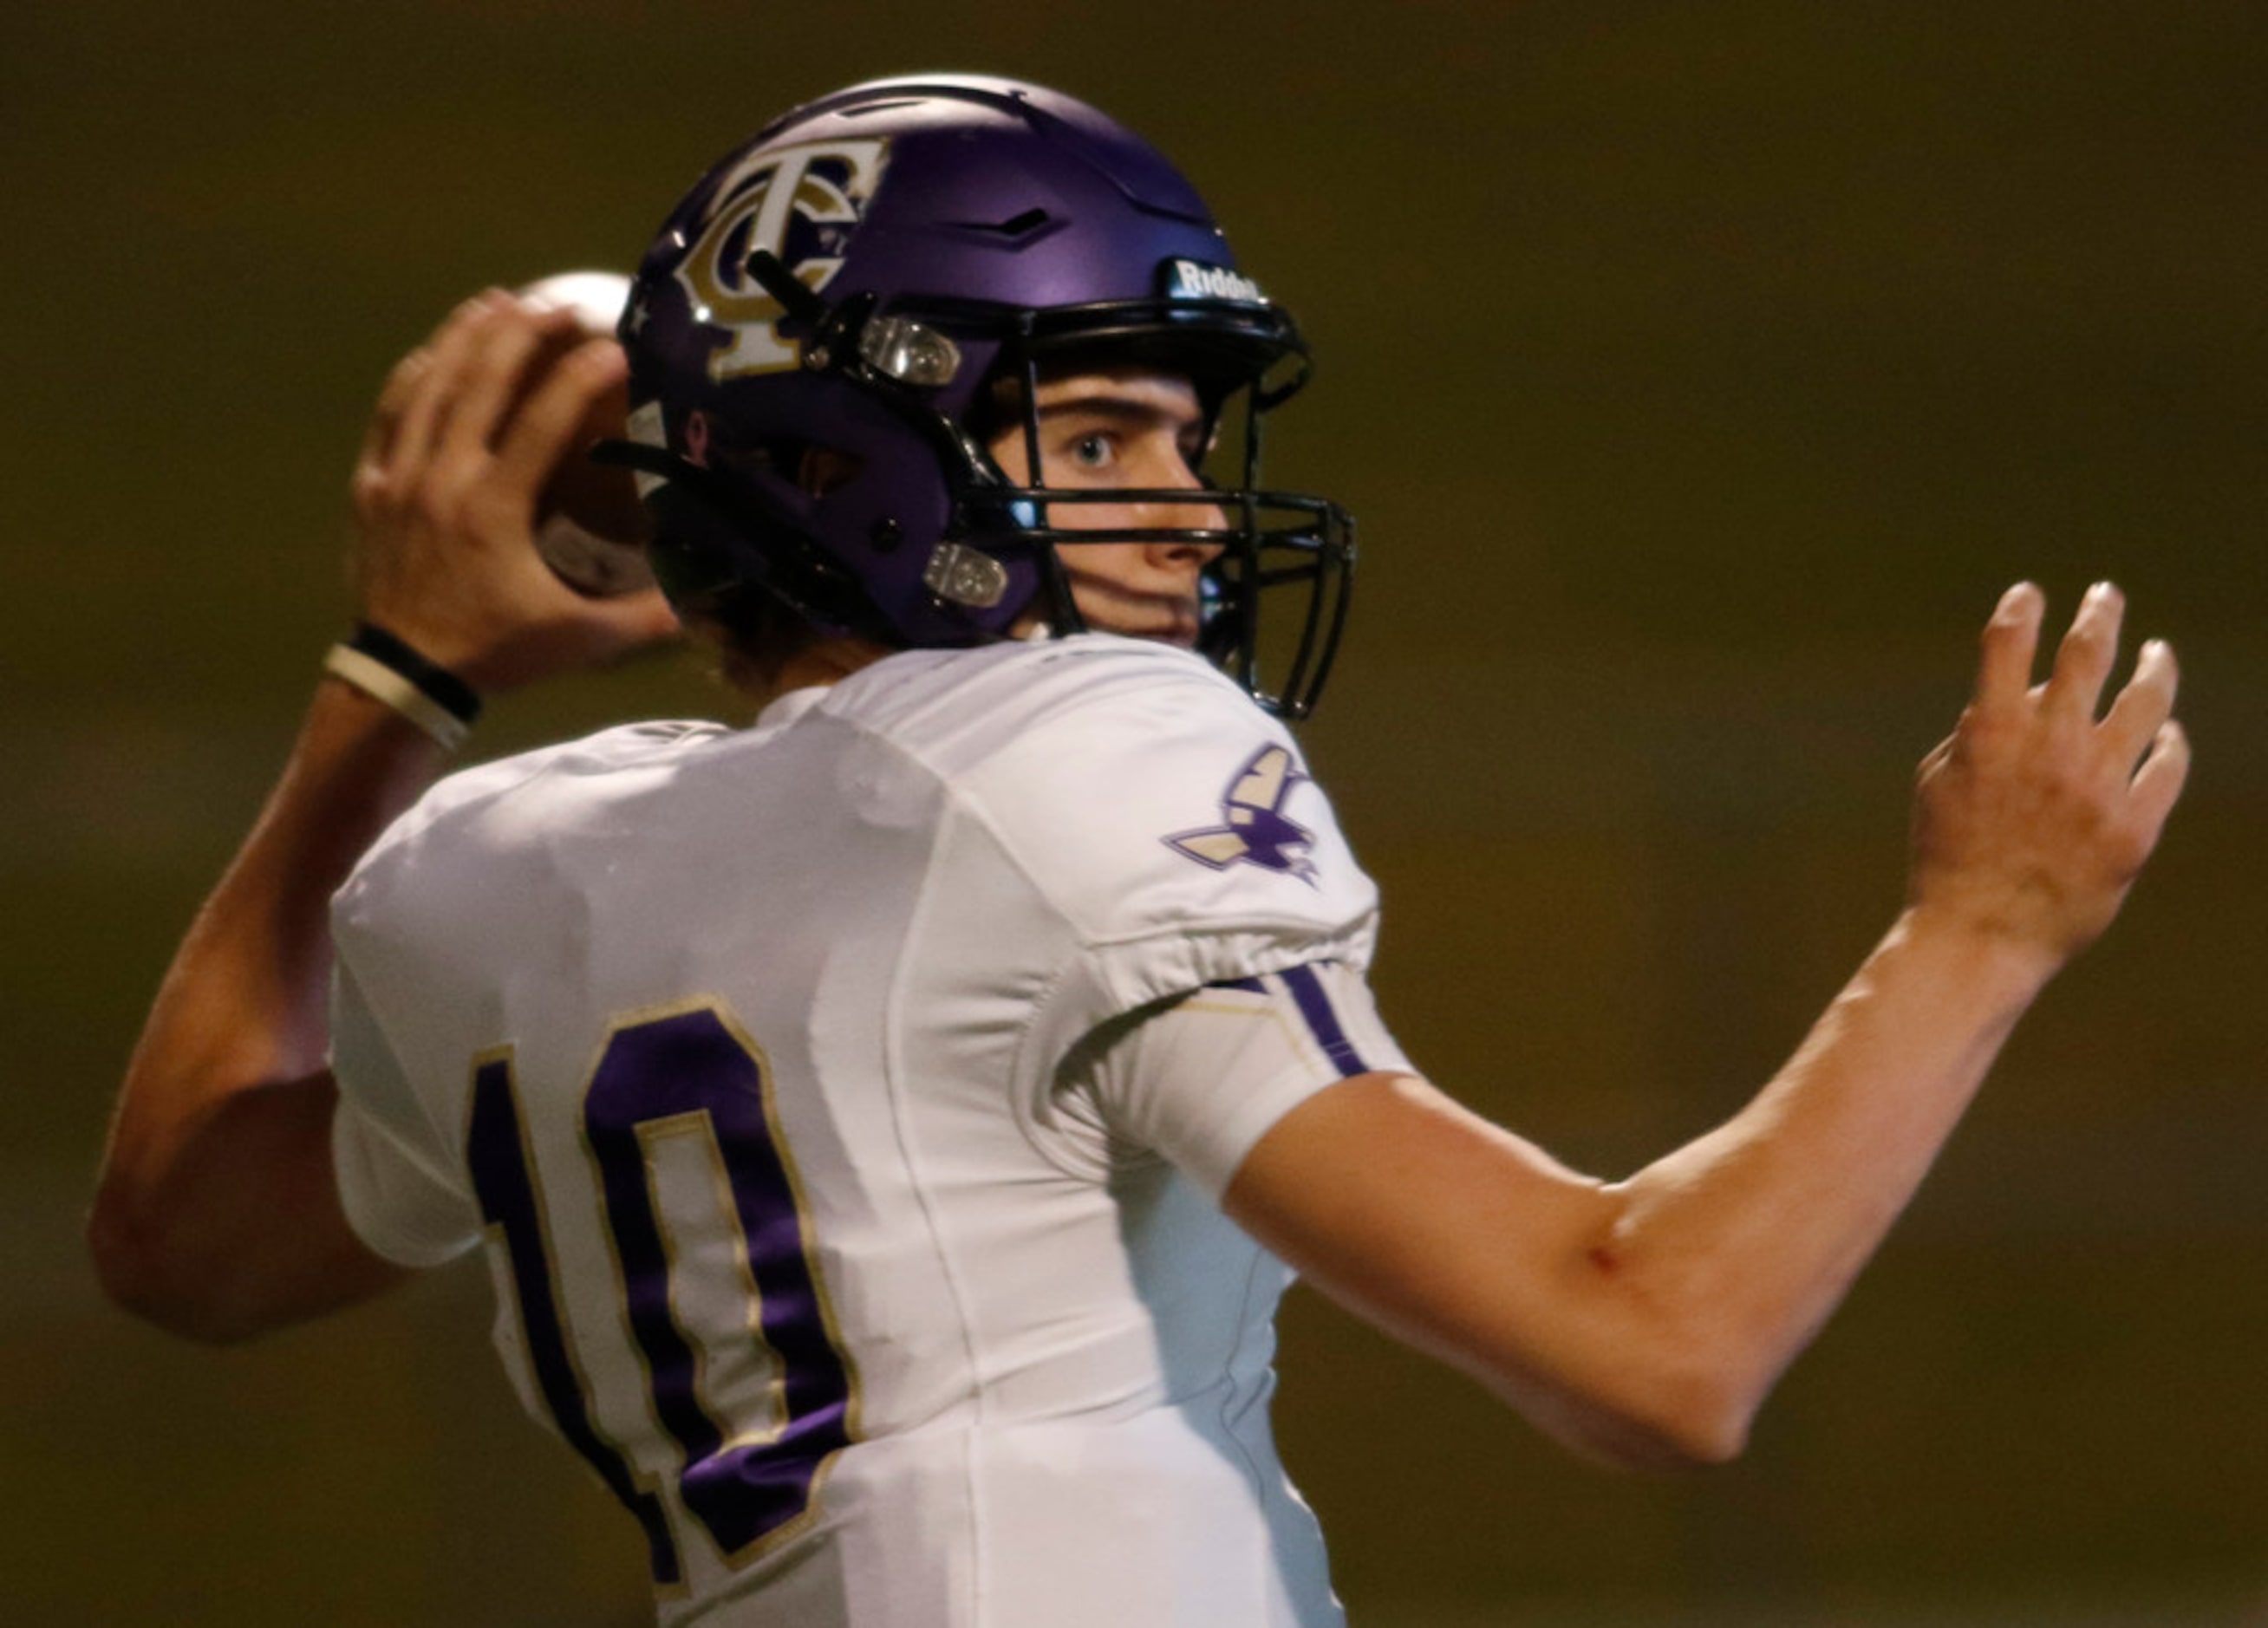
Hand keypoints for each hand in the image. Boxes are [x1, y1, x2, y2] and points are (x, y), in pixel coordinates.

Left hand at [349, 290, 678, 694]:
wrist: (402, 678)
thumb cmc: (494, 652)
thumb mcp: (578, 639)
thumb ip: (643, 617)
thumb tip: (703, 597)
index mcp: (495, 508)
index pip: (541, 423)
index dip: (579, 379)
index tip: (612, 347)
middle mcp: (444, 478)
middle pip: (481, 383)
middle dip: (521, 334)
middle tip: (558, 304)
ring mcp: (400, 477)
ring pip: (430, 386)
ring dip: (465, 338)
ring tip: (499, 302)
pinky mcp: (370, 486)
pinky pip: (390, 414)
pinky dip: (414, 375)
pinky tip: (434, 350)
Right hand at [1908, 581, 2188, 967]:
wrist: (1982, 934)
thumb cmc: (1949, 858)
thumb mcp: (1940, 782)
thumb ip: (1978, 732)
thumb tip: (2032, 694)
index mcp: (1991, 733)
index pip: (2007, 644)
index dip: (2019, 610)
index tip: (2029, 595)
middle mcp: (2052, 748)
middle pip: (2088, 655)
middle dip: (2100, 615)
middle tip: (2106, 596)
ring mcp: (2100, 786)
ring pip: (2147, 703)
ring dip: (2154, 668)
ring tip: (2157, 655)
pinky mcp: (2136, 827)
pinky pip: (2168, 766)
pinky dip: (2170, 743)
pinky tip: (2168, 734)